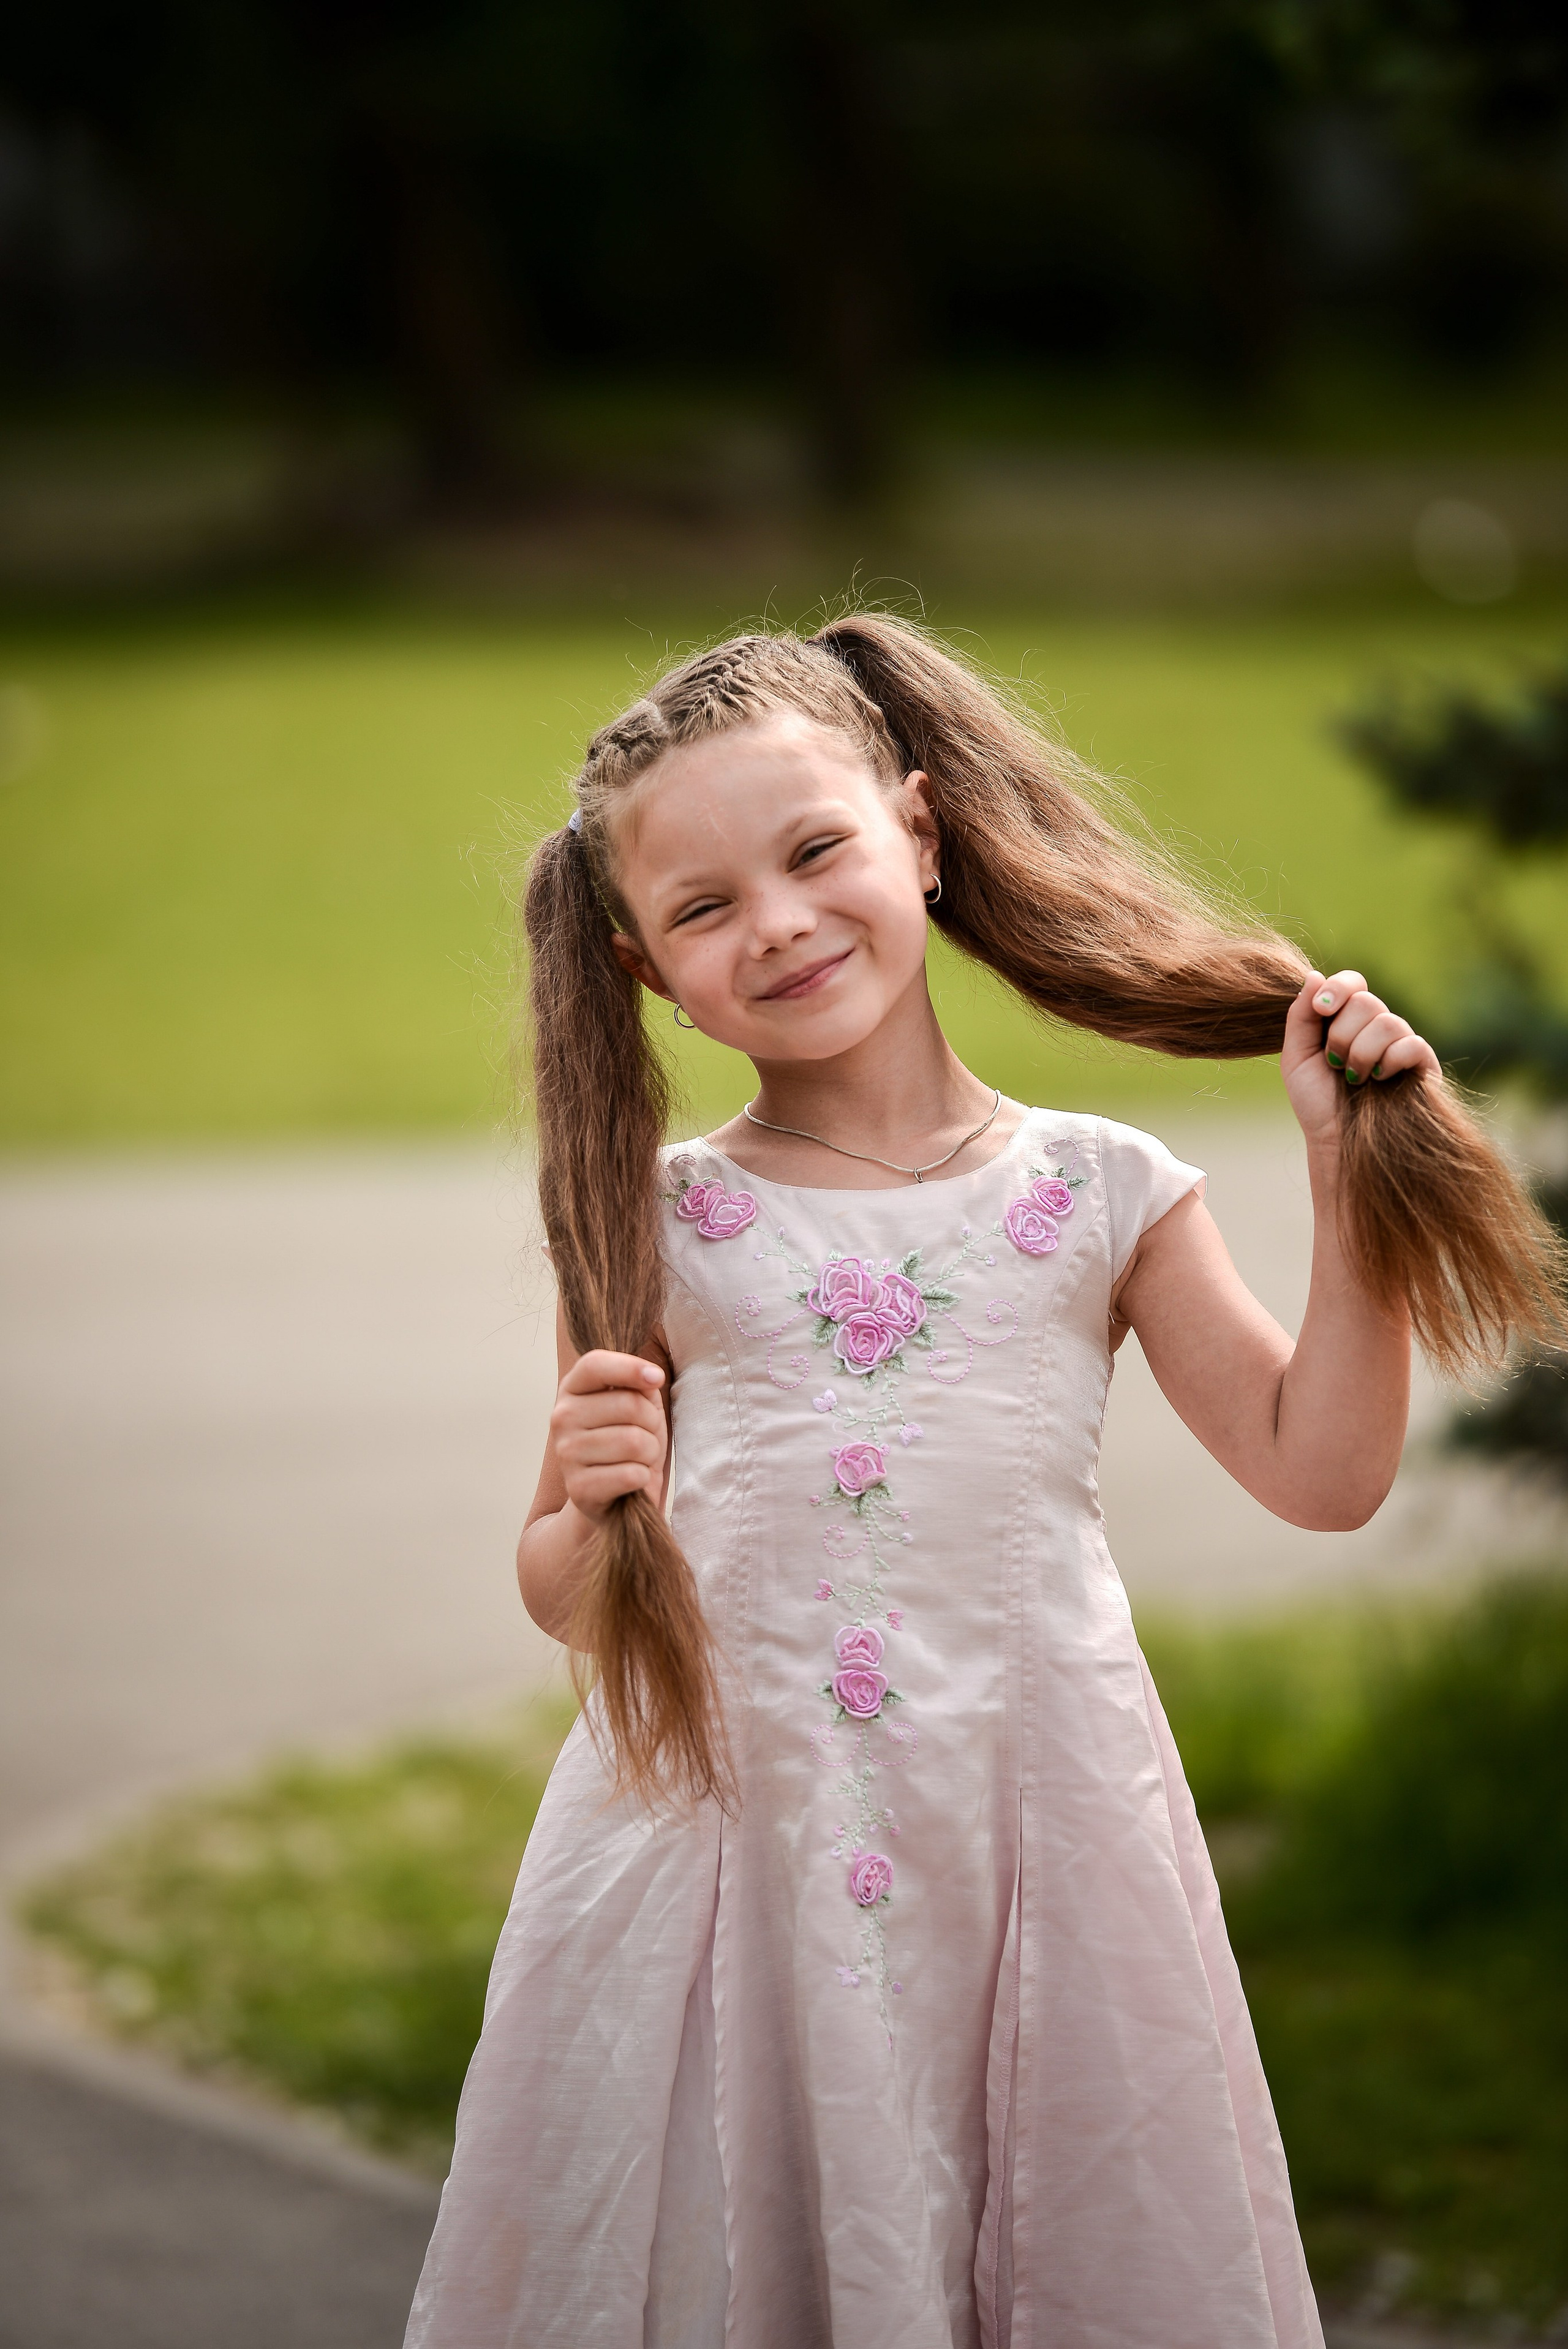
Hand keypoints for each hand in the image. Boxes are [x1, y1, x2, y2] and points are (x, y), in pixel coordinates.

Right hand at [548, 1349, 667, 1525]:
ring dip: (650, 1452)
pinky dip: (643, 1477)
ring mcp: (566, 1454)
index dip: (631, 1368)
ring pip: (634, 1442)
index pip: (595, 1365)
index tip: (657, 1379)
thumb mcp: (637, 1403)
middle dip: (652, 1422)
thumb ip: (638, 1383)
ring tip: (639, 1458)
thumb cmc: (628, 1439)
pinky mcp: (579, 1488)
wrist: (613, 1494)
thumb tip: (651, 1377)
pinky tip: (632, 1479)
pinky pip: (631, 1474)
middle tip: (646, 1434)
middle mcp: (561, 1417)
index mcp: (572, 1389)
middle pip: (629, 1405)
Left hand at [1282, 968, 1440, 1146]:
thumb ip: (1301, 1016)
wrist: (1336, 1143)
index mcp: (1347, 1021)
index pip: (1353, 983)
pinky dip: (1390, 1061)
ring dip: (1361, 1053)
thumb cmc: (1316, 1104)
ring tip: (1354, 1079)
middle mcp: (1377, 1028)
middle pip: (1366, 1001)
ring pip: (1388, 1022)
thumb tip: (1314, 975)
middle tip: (1334, 1063)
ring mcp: (1402, 1045)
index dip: (1338, 989)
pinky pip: (1412, 1044)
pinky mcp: (1423, 1065)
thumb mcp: (1296, 1057)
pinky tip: (1380, 1079)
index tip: (1322, 1010)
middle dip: (1342, 1035)